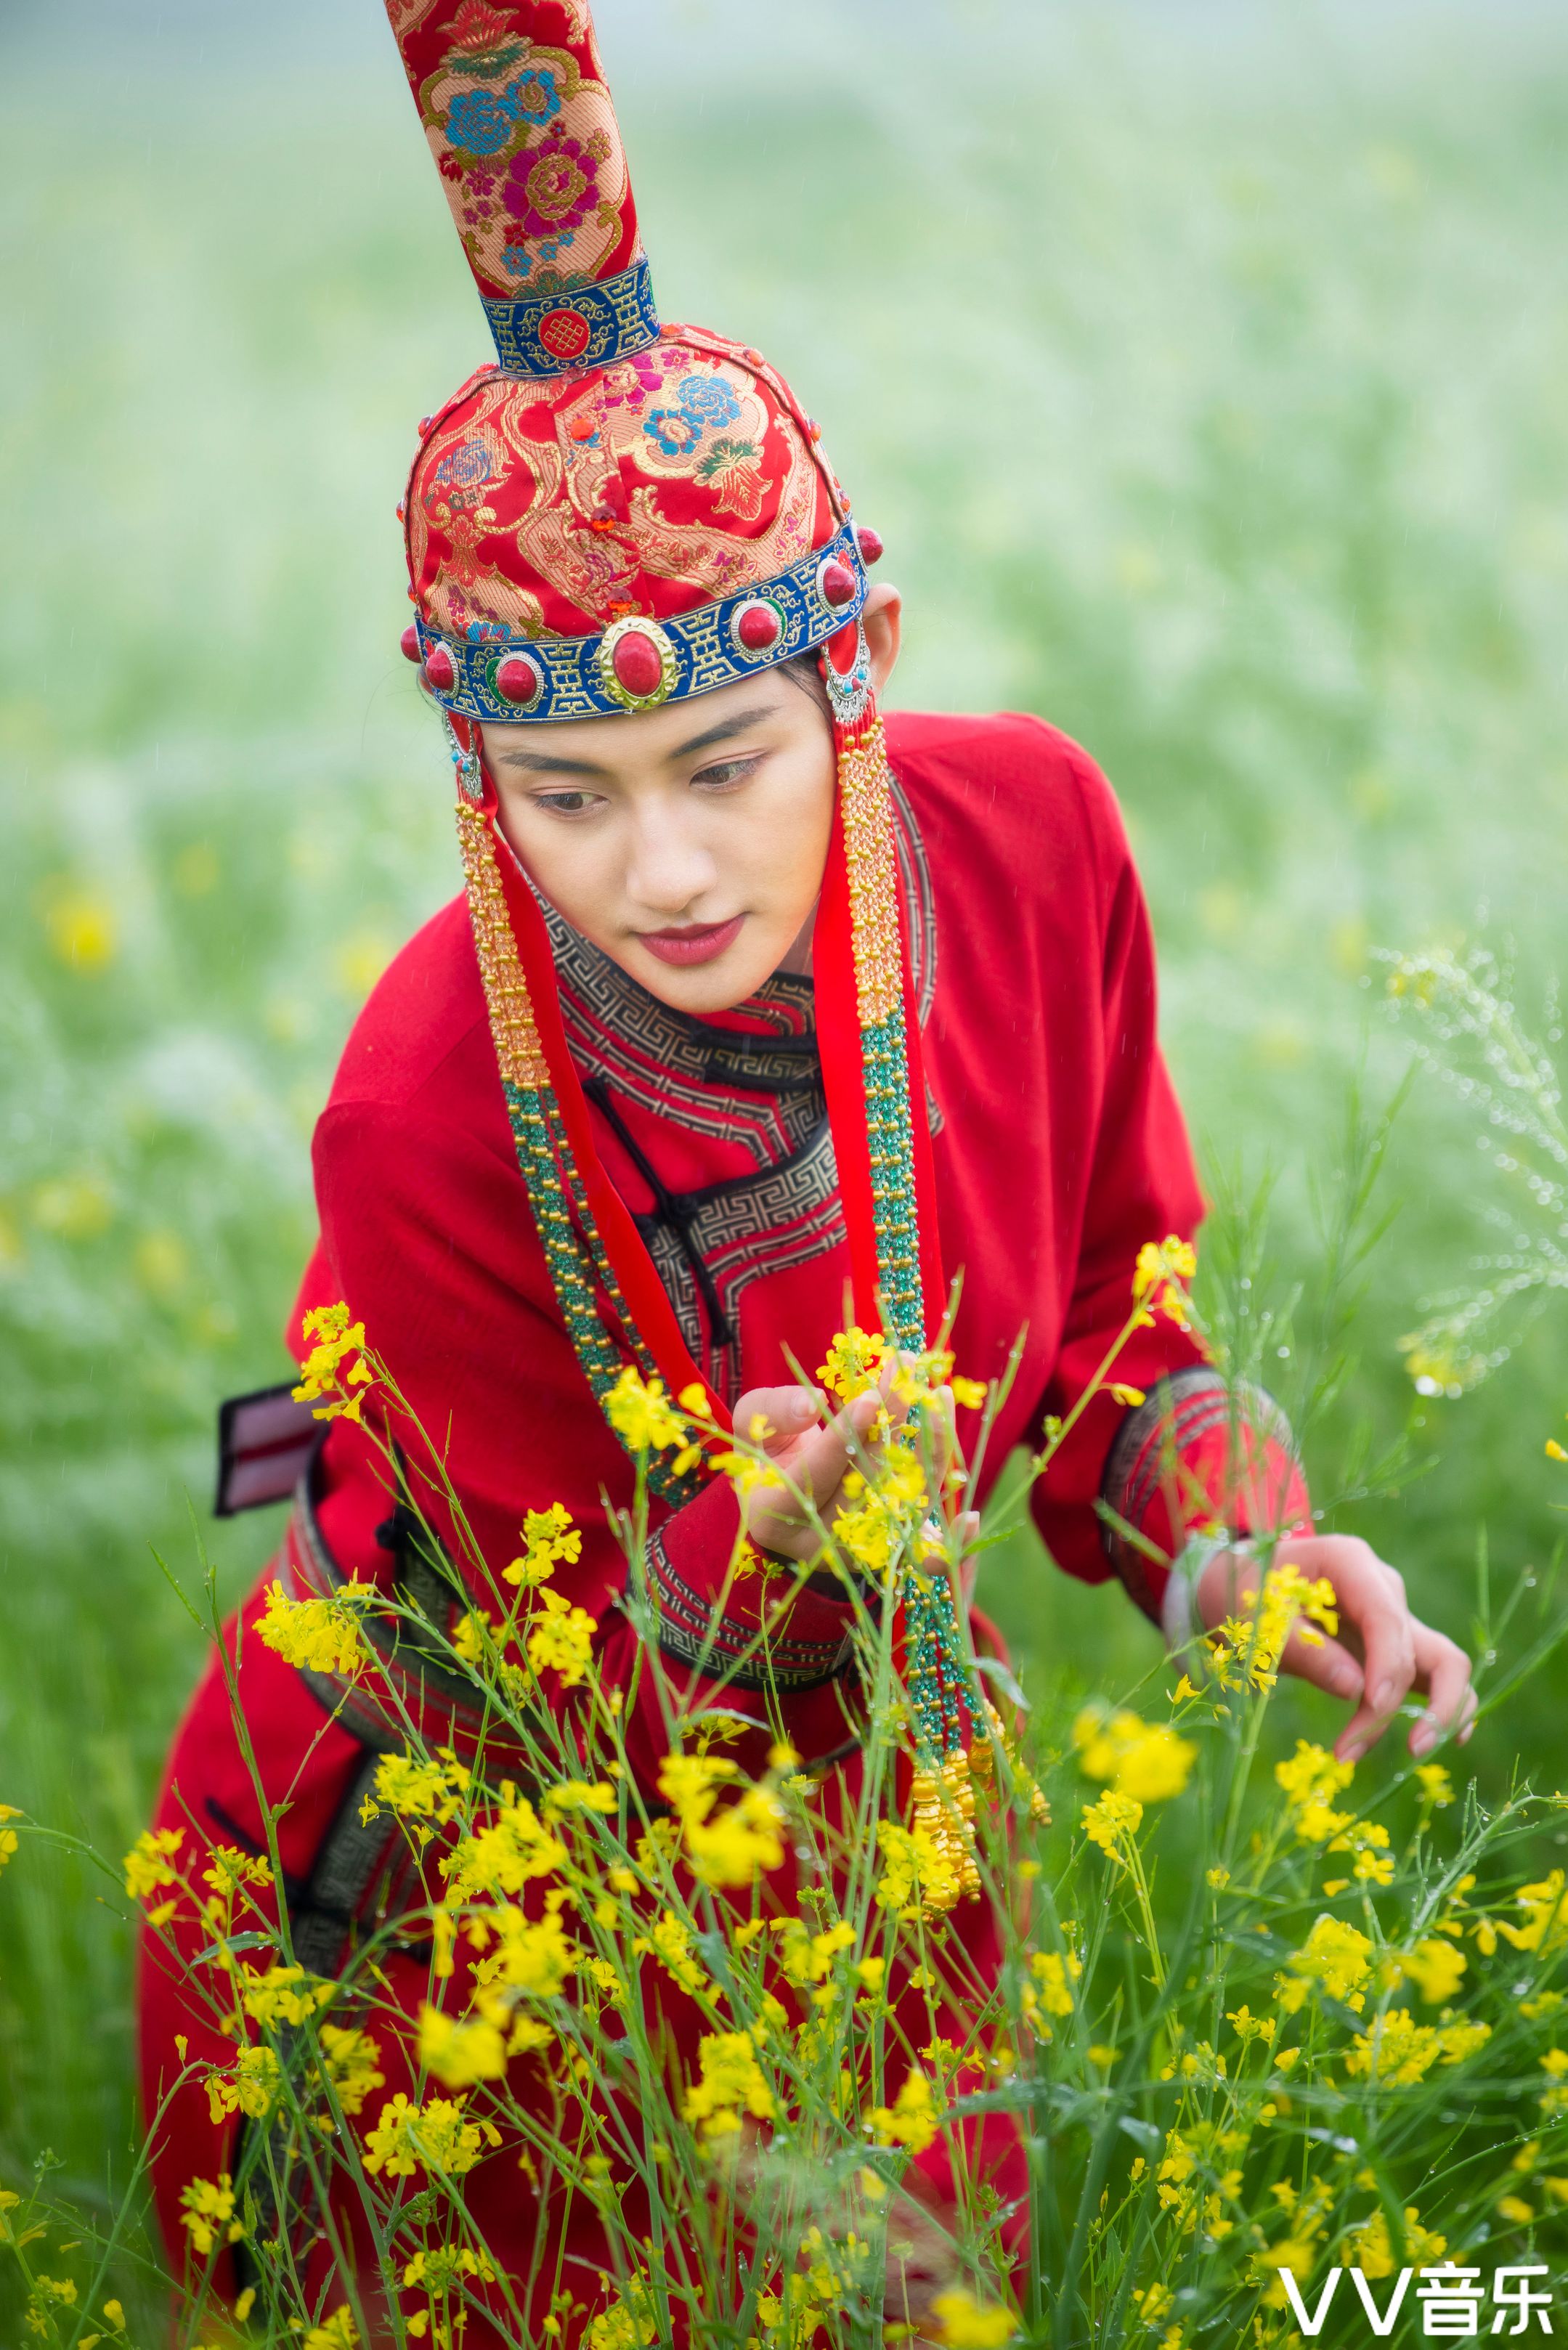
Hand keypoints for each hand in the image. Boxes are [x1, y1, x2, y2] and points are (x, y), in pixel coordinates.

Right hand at [729, 1373, 969, 1568]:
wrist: (784, 1495)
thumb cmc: (768, 1452)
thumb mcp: (753, 1425)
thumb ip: (773, 1412)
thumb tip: (811, 1404)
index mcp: (773, 1514)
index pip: (812, 1476)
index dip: (842, 1438)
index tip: (869, 1398)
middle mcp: (816, 1541)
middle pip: (864, 1484)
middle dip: (890, 1426)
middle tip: (907, 1374)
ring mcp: (854, 1552)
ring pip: (899, 1504)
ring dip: (927, 1450)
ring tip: (940, 1396)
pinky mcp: (885, 1553)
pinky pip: (919, 1549)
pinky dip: (946, 1538)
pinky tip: (968, 1517)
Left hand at [1195, 1534, 1476, 1763]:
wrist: (1242, 1583)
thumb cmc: (1244, 1592)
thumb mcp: (1257, 1617)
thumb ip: (1304, 1649)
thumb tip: (1356, 1690)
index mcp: (1349, 1562)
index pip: (1385, 1617)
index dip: (1386, 1666)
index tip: (1370, 1706)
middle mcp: (1383, 1586)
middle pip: (1412, 1648)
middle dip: (1388, 1704)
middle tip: (1352, 1749)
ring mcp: (1394, 1615)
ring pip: (1443, 1662)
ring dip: (1434, 1710)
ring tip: (1411, 1754)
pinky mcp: (1395, 1645)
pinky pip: (1437, 1673)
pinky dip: (1447, 1705)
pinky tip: (1451, 1740)